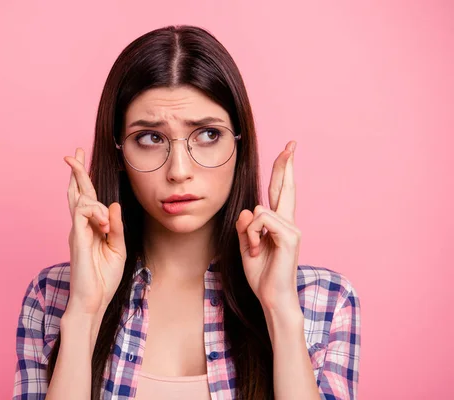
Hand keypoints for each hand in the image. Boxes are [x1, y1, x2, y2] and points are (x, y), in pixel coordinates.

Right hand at [64, 148, 126, 315]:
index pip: (86, 198)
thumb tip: (113, 204)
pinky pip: (83, 210)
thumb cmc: (105, 278)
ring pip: (83, 200)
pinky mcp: (76, 236)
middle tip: (72, 153)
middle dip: (76, 172)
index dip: (83, 179)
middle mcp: (81, 226)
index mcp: (90, 228)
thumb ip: (116, 226)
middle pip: (77, 192)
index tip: (79, 158)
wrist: (94, 300)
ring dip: (99, 207)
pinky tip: (104, 226)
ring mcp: (77, 230)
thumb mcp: (118, 248)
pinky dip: (96, 213)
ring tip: (107, 228)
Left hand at [235, 141, 301, 313]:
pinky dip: (252, 235)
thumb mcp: (246, 245)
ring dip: (248, 231)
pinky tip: (257, 250)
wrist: (272, 297)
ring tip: (254, 250)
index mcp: (279, 224)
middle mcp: (288, 222)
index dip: (283, 171)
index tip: (288, 151)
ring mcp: (292, 229)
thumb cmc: (261, 274)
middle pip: (285, 187)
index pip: (281, 192)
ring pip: (257, 210)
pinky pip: (261, 220)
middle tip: (291, 144)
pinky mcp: (290, 237)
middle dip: (286, 165)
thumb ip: (245, 226)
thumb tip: (247, 210)